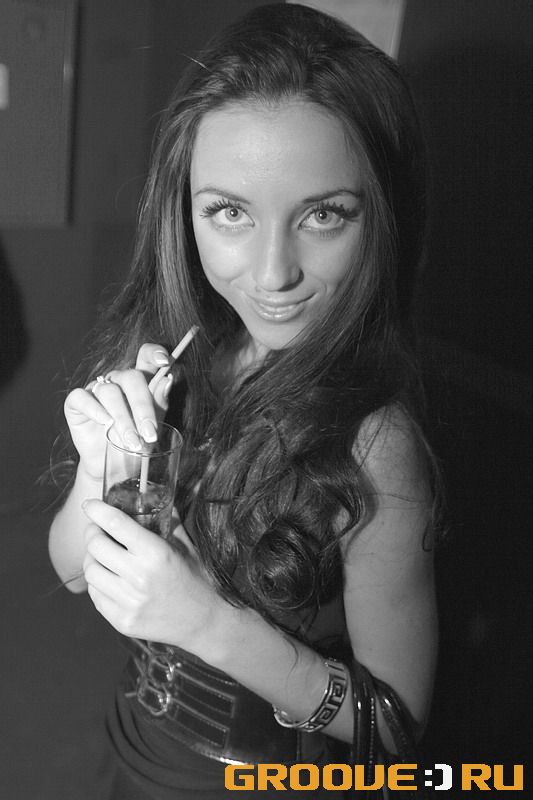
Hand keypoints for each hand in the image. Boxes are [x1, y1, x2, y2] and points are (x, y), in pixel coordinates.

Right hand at [64, 344, 173, 480]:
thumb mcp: (153, 425)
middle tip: (149, 433)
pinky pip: (82, 398)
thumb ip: (159, 402)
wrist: (115, 468)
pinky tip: (105, 424)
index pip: (145, 356)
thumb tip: (167, 379)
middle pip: (130, 377)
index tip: (165, 362)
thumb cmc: (137, 443)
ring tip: (132, 442)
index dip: (154, 353)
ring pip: (109, 392)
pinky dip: (95, 410)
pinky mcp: (76, 403)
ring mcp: (96, 390)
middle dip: (142, 406)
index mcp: (139, 382)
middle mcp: (117, 381)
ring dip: (123, 419)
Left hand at [82, 499, 220, 649]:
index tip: (89, 504)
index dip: (97, 510)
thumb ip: (168, 521)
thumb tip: (153, 496)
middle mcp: (140, 577)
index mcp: (157, 553)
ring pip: (90, 571)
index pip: (116, 524)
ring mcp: (129, 602)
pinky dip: (98, 583)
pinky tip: (110, 579)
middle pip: (96, 546)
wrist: (205, 621)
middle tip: (97, 531)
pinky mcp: (123, 621)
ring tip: (103, 557)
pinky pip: (95, 596)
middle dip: (93, 533)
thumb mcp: (187, 546)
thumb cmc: (196, 579)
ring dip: (92, 559)